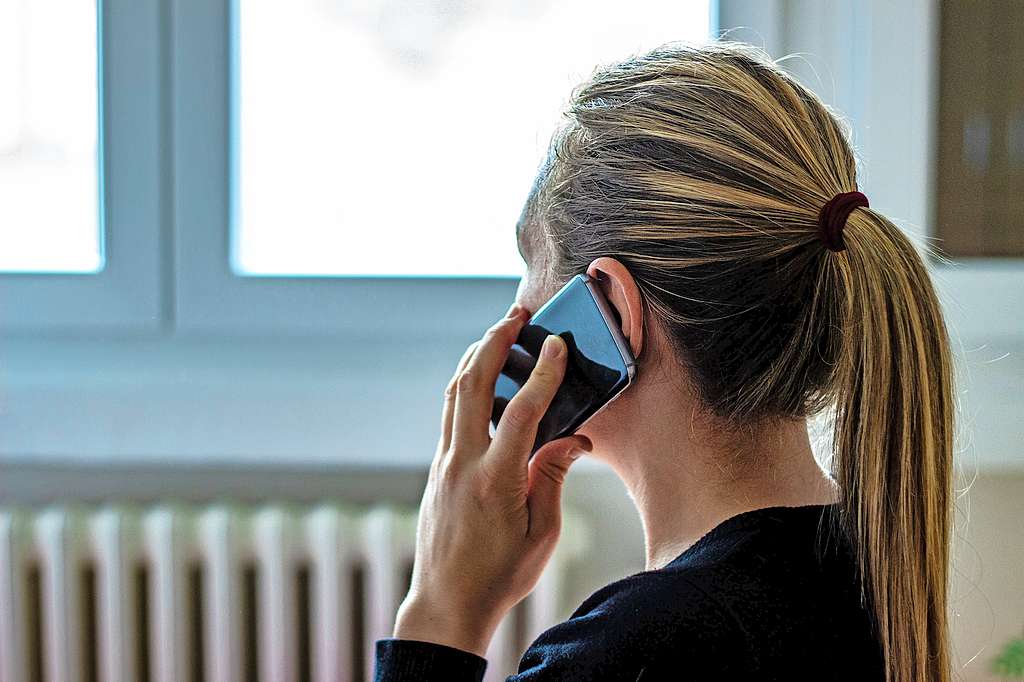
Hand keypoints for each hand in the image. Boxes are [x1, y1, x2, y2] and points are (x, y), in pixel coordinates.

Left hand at [393, 302, 591, 656]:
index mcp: (496, 480)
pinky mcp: (437, 470)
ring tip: (497, 335)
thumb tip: (572, 439)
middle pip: (472, 385)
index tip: (557, 344)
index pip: (521, 411)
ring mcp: (444, 465)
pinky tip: (481, 379)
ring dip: (475, 358)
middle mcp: (462, 464)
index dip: (543, 374)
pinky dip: (465, 386)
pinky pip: (449, 415)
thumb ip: (554, 478)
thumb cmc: (500, 576)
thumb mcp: (542, 534)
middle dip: (494, 343)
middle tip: (514, 315)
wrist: (446, 604)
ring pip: (453, 395)